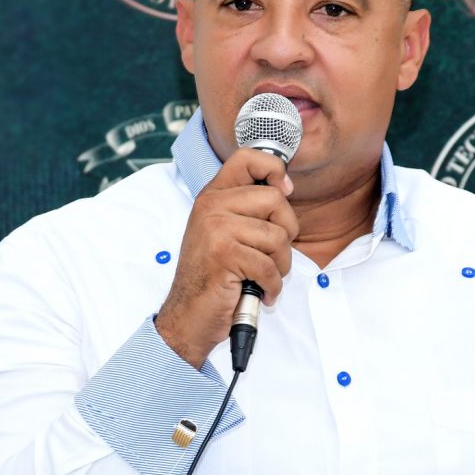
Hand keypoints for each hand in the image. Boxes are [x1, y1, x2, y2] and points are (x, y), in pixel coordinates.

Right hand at [155, 148, 298, 368]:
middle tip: (273, 253)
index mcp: (213, 196)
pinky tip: (261, 291)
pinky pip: (270, 265)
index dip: (274, 169)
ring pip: (278, 236)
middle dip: (287, 232)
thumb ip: (247, 208)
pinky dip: (272, 285)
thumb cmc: (213, 277)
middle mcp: (211, 206)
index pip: (247, 158)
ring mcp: (216, 229)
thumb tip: (285, 186)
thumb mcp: (224, 232)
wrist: (188, 315)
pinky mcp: (223, 254)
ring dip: (280, 264)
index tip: (284, 190)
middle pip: (275, 200)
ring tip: (264, 276)